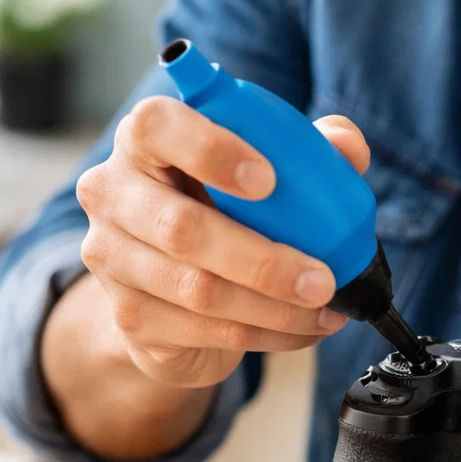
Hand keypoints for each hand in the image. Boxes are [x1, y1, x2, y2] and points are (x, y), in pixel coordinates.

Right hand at [73, 95, 370, 388]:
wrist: (169, 290)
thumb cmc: (220, 209)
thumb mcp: (262, 169)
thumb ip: (307, 147)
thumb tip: (348, 147)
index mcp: (143, 141)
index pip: (156, 126)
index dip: (211, 150)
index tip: (268, 180)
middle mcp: (112, 195)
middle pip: (182, 229)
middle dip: (264, 261)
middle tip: (324, 279)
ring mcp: (113, 261)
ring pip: (199, 290)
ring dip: (275, 307)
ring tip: (326, 309)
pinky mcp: (130, 317)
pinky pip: (207, 331)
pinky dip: (268, 335)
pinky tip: (304, 330)